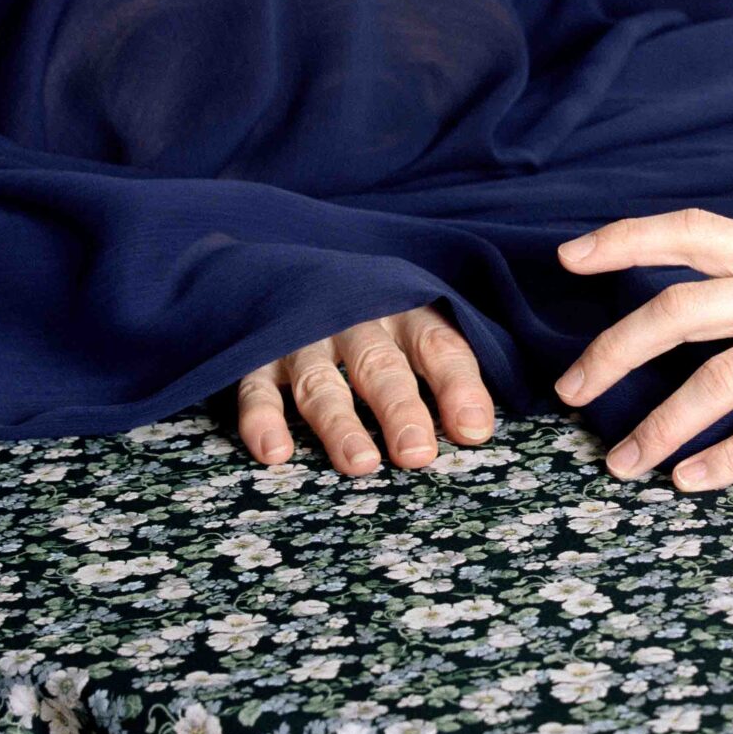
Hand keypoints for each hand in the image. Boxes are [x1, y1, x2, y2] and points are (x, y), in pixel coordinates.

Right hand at [233, 305, 495, 472]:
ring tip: (360, 463)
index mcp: (404, 310)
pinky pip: (256, 389)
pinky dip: (261, 420)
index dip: (457, 386)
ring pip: (320, 382)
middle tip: (416, 453)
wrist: (296, 270)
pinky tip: (276, 453)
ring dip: (339, 423)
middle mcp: (353, 321)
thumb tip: (476, 430)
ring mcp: (302, 338)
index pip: (437, 345)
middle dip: (399, 409)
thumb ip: (448, 372)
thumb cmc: (377, 319)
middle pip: (379, 365)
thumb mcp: (418, 327)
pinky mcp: (257, 356)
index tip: (473, 431)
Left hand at [553, 208, 732, 490]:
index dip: (627, 237)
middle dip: (614, 349)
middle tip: (569, 392)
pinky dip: (729, 456)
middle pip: (684, 306)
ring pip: (720, 374)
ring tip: (623, 463)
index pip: (694, 230)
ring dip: (660, 422)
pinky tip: (696, 481)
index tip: (568, 256)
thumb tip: (705, 328)